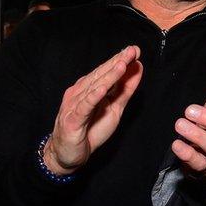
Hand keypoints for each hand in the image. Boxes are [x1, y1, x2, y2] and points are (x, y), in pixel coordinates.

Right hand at [44, 46, 143, 174]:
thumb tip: (137, 68)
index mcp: (89, 88)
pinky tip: (102, 89)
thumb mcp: (114, 109)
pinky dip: (93, 97)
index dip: (120, 60)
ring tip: (122, 64)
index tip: (135, 50)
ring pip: (94, 88)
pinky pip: (84, 107)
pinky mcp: (72, 120)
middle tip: (132, 51)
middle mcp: (80, 93)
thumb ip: (125, 90)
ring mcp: (74, 105)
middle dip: (117, 62)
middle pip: (101, 75)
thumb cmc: (89, 130)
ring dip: (108, 76)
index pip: (106, 71)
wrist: (68, 155)